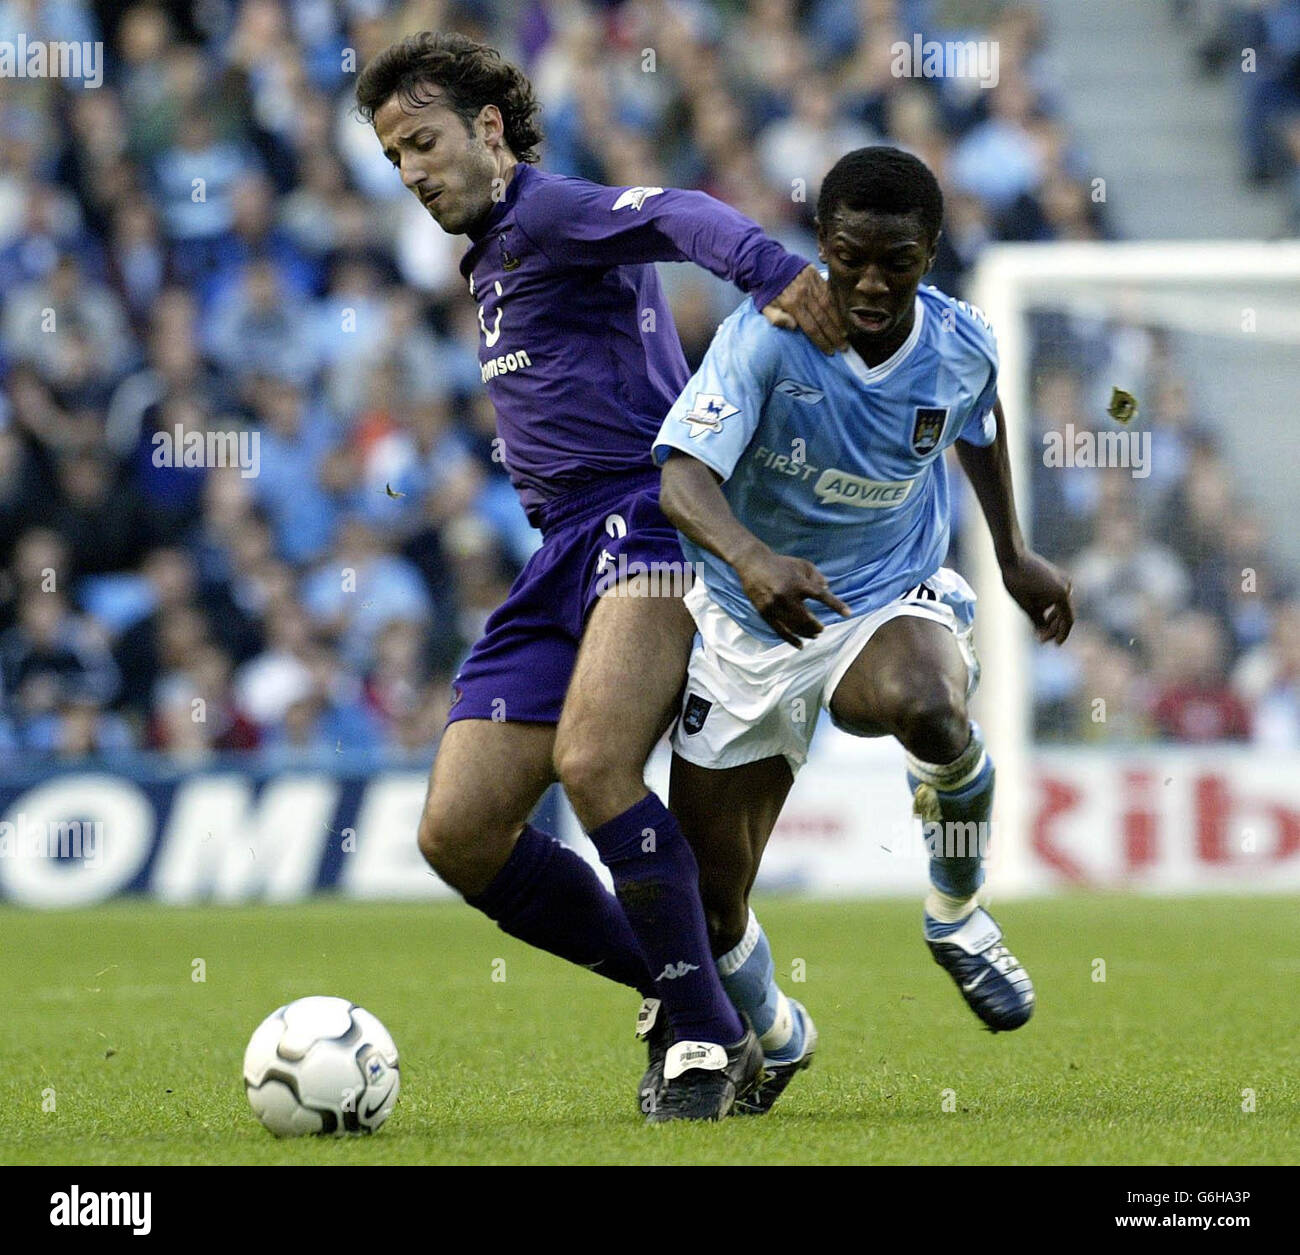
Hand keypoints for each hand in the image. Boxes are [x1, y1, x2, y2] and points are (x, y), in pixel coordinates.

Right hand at [735, 546, 850, 646]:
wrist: (753, 563)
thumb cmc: (781, 564)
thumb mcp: (802, 564)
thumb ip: (817, 576)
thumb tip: (827, 589)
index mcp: (798, 583)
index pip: (821, 596)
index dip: (835, 605)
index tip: (848, 614)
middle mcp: (787, 596)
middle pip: (807, 618)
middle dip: (817, 626)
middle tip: (822, 629)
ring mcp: (775, 606)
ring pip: (795, 627)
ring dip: (807, 633)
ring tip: (814, 635)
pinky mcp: (765, 613)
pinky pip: (780, 631)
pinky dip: (791, 640)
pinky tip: (800, 645)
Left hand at [761, 265, 845, 353]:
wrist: (765, 263)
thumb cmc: (765, 289)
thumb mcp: (764, 307)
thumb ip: (777, 319)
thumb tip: (794, 327)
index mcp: (791, 304)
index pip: (811, 327)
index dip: (821, 340)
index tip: (830, 351)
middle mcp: (804, 294)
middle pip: (823, 319)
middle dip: (834, 335)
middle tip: (843, 347)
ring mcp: (811, 283)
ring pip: (829, 305)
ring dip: (838, 321)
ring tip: (845, 334)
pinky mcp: (815, 274)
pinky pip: (829, 292)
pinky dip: (836, 305)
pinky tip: (842, 315)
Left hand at [1001, 550, 1073, 643]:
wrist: (1012, 555)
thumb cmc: (1016, 580)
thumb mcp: (1025, 605)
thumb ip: (1037, 621)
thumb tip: (1042, 636)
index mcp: (1061, 594)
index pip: (1068, 620)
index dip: (1062, 634)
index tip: (1055, 645)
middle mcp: (1067, 586)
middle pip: (1065, 614)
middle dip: (1054, 628)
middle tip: (1040, 639)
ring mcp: (1064, 580)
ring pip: (1062, 606)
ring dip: (1052, 618)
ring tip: (1039, 629)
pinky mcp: (1058, 577)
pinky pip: (1058, 597)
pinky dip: (1051, 607)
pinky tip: (1040, 614)